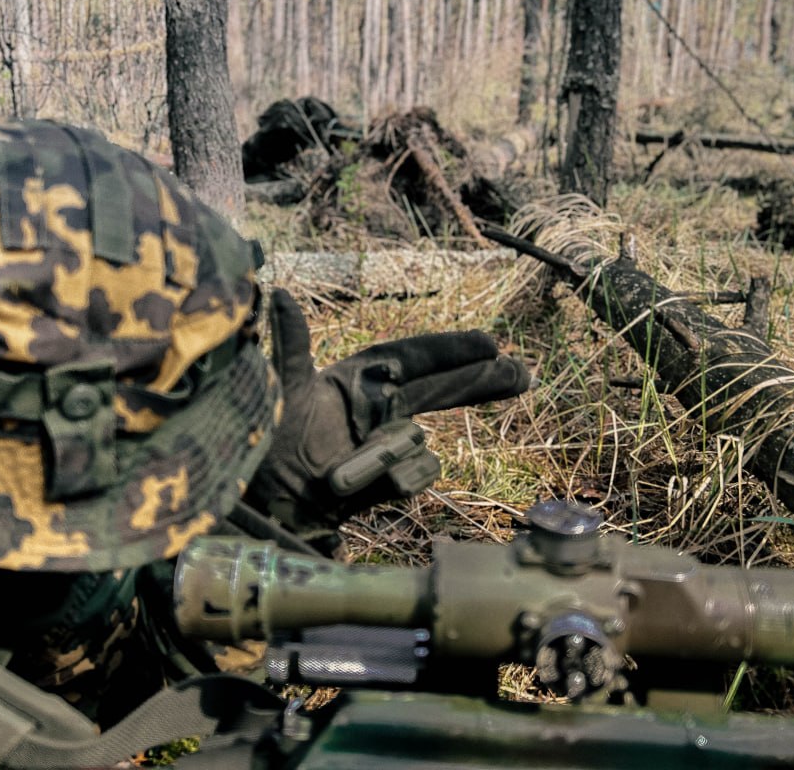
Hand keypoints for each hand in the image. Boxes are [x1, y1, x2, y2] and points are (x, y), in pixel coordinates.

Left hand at [245, 289, 531, 552]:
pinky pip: (413, 474)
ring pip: (418, 442)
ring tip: (352, 472)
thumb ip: (290, 345)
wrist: (270, 499)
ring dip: (396, 454)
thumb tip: (278, 294)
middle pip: (440, 389)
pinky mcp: (388, 479)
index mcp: (357, 379)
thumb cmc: (269, 438)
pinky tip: (385, 484)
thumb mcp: (280, 390)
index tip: (492, 345)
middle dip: (481, 380)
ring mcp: (387, 445)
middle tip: (525, 374)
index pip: (412, 357)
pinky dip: (402, 477)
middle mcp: (378, 408)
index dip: (451, 350)